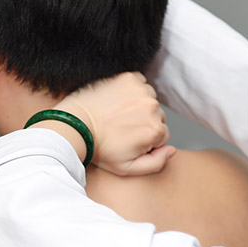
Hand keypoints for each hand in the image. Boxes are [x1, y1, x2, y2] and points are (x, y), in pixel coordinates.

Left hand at [55, 72, 174, 175]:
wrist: (76, 125)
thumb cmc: (99, 148)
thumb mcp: (127, 168)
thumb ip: (156, 163)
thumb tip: (171, 150)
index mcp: (155, 130)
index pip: (162, 136)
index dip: (146, 141)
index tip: (129, 141)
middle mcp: (152, 107)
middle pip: (157, 117)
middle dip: (143, 123)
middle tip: (121, 129)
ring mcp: (140, 90)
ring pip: (149, 100)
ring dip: (138, 106)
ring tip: (119, 115)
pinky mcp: (128, 78)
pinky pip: (140, 83)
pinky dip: (132, 91)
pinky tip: (117, 102)